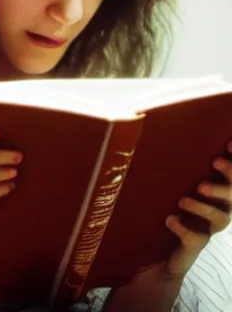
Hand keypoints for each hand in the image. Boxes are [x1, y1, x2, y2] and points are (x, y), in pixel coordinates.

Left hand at [163, 141, 231, 277]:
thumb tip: (145, 118)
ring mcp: (207, 229)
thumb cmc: (164, 205)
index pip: (230, 176)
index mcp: (214, 193)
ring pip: (219, 218)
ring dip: (203, 205)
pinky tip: (170, 219)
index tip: (229, 142)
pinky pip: (195, 238)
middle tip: (215, 161)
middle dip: (228, 177)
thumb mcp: (168, 183)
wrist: (156, 251)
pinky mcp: (193, 246)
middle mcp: (217, 210)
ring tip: (183, 198)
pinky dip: (183, 227)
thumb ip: (167, 161)